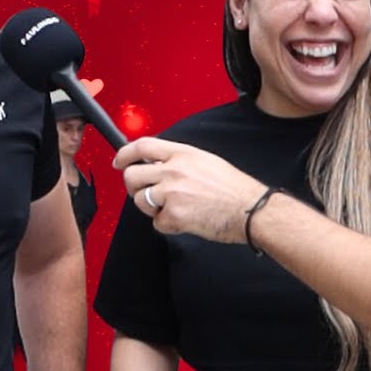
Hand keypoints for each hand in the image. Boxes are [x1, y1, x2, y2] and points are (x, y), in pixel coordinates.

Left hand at [113, 137, 268, 242]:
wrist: (250, 209)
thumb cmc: (234, 189)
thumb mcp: (206, 161)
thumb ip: (179, 161)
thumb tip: (157, 166)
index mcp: (182, 153)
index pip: (142, 146)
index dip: (125, 154)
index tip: (119, 162)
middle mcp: (173, 170)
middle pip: (132, 175)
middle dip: (134, 187)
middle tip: (145, 193)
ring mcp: (171, 193)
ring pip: (140, 200)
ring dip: (152, 208)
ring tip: (174, 208)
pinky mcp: (173, 215)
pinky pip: (156, 222)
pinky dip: (168, 225)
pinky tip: (186, 220)